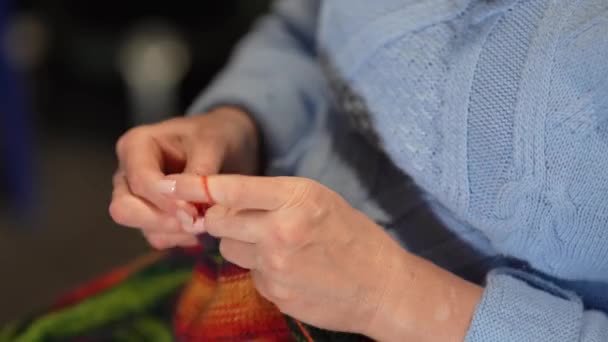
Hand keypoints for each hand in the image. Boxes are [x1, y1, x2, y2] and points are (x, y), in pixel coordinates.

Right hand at [109, 107, 259, 248]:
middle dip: (161, 220)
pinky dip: (180, 238)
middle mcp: (128, 174)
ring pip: (141, 227)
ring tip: (205, 223)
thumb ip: (199, 172)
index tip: (194, 211)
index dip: (166, 200)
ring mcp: (136, 198)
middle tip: (196, 222)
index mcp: (136, 146)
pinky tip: (201, 228)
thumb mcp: (211, 143)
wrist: (227, 143)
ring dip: (175, 231)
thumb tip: (188, 204)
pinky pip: (158, 237)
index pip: (140, 181)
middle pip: (125, 209)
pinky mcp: (151, 216)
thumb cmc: (214, 135)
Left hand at [165, 173, 408, 334]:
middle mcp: (282, 229)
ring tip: (277, 245)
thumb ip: (275, 196)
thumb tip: (226, 199)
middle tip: (239, 217)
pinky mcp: (275, 292)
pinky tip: (291, 269)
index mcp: (297, 197)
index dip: (198, 185)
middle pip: (219, 220)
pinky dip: (262, 270)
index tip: (172, 183)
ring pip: (229, 248)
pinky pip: (251, 274)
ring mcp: (276, 265)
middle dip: (220, 218)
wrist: (381, 287)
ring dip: (242, 244)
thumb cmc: (353, 237)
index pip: (233, 187)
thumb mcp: (320, 200)